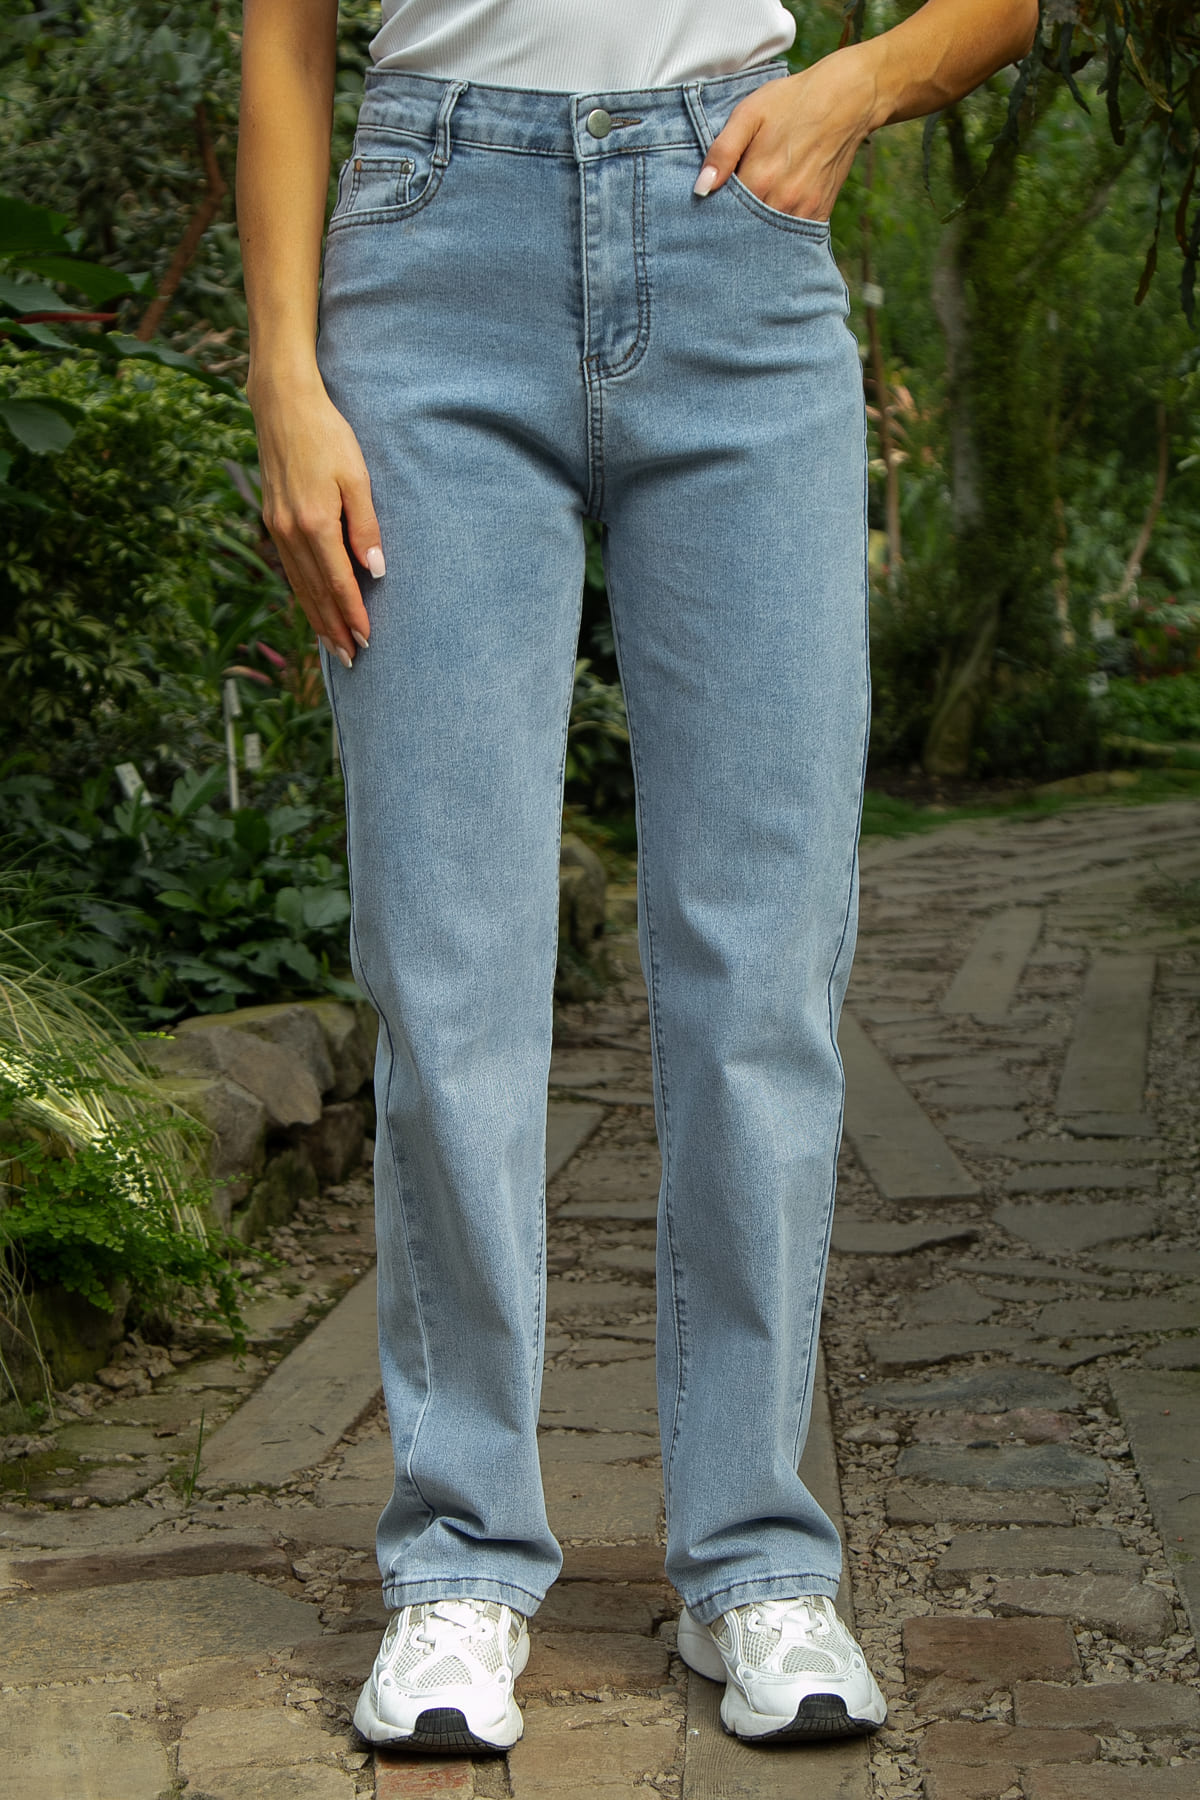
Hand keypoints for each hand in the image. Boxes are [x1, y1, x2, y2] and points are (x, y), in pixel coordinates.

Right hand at [247, 368, 381, 666]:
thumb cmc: (328, 436)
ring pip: (299, 586)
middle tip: (351, 659)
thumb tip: (375, 571)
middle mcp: (291, 532)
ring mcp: (277, 528)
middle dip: (334, 628)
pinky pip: (290, 569)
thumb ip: (365, 526)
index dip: (353, 615)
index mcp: (316, 523)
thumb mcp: (357, 477)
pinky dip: (303, 595)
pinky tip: (313, 608)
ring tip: (333, 645)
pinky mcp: (273, 521)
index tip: (367, 640)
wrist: (282, 406)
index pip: (339, 583)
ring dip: (317, 619)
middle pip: (316, 593)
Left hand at [694, 44, 878, 220]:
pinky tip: (770, 218)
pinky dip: (778, 232)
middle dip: (732, 226)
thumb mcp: (749, 114)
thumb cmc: (792, 102)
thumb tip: (701, 189)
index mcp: (759, 178)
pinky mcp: (819, 214)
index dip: (712, 211)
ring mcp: (803, 210)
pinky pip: (792, 236)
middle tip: (723, 216)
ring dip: (755, 231)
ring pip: (768, 236)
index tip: (706, 205)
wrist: (847, 99)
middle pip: (745, 229)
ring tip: (748, 214)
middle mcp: (781, 201)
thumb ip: (722, 152)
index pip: (723, 213)